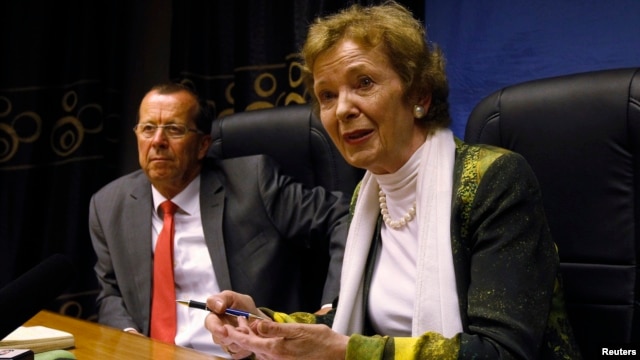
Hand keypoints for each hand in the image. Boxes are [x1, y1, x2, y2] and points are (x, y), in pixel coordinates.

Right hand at [204, 291, 265, 357]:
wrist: (257, 317)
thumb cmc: (243, 306)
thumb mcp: (233, 297)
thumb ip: (222, 298)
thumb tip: (218, 306)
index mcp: (215, 317)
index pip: (210, 324)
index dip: (215, 328)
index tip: (223, 330)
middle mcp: (219, 332)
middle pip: (219, 339)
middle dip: (233, 336)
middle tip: (244, 330)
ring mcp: (227, 342)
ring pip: (230, 347)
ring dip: (242, 340)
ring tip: (251, 331)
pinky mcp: (236, 351)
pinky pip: (239, 353)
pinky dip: (248, 346)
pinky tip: (253, 338)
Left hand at [224, 320, 348, 359]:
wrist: (337, 355)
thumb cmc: (321, 341)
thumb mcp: (297, 330)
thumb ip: (275, 329)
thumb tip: (256, 324)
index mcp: (275, 349)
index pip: (247, 343)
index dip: (233, 334)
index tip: (222, 327)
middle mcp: (274, 359)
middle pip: (250, 346)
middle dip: (241, 333)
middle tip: (236, 318)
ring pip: (258, 349)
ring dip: (251, 336)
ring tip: (246, 321)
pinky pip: (267, 352)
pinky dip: (261, 341)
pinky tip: (262, 332)